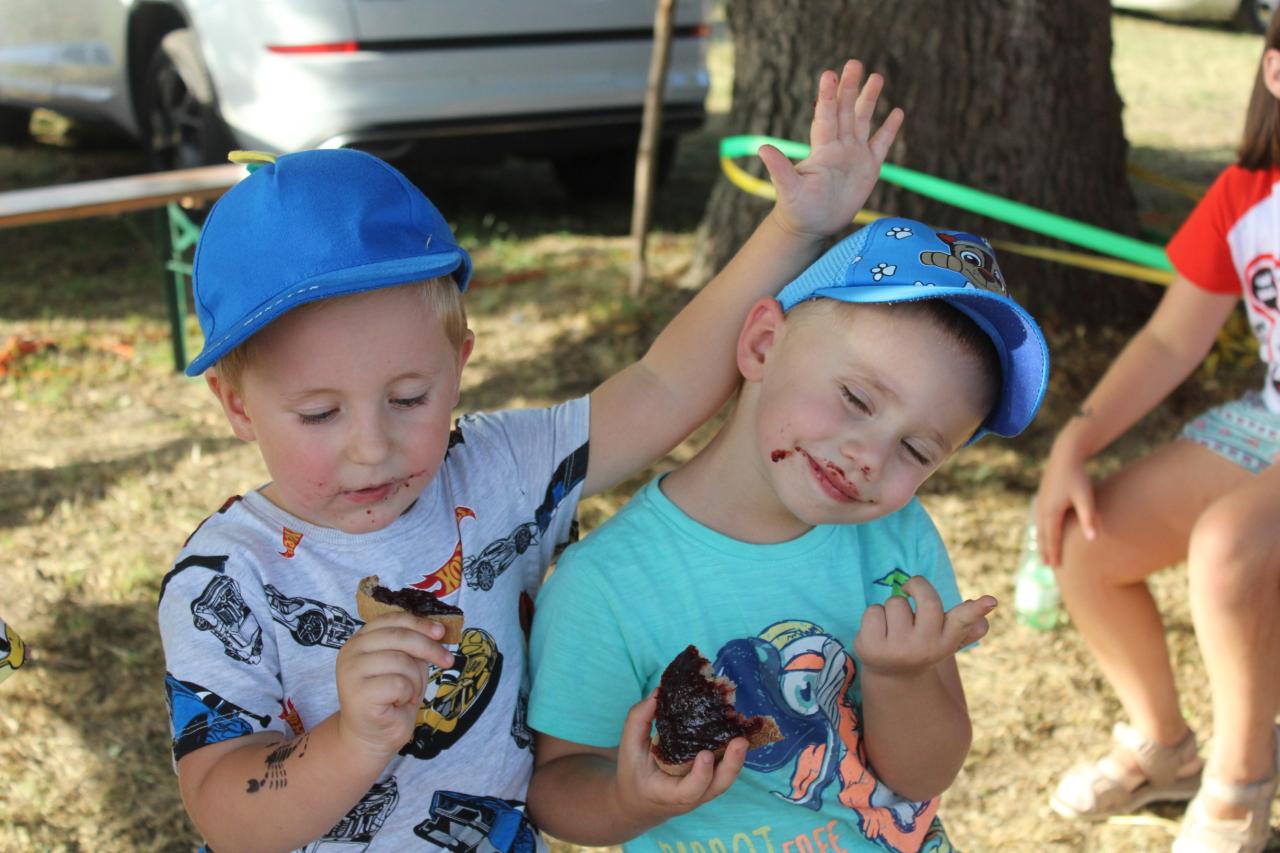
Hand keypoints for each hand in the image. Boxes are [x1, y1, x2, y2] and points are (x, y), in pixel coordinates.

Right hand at [334, 612, 453, 756]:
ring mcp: (351, 671)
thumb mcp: (406, 664)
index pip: (392, 619)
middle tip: (447, 660)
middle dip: (429, 647)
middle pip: (399, 636)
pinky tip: (398, 703)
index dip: (419, 623)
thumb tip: (438, 630)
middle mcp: (351, 650)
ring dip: (415, 680)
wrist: (373, 736)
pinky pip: (398, 684)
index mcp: (361, 638)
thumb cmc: (391, 699)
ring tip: (409, 693)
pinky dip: (407, 694)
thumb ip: (414, 646)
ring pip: (401, 661)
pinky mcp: (357, 693)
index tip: (441, 632)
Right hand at [613, 693, 746, 828]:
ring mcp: (703, 789)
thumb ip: (639, 720)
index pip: (689, 791)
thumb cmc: (634, 773)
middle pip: (717, 787)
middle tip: (740, 741)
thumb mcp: (629, 748)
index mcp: (667, 792)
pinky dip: (733, 753)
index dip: (700, 776)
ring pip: (725, 779)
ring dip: (738, 758)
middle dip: (732, 765)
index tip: (705, 755)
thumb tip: (658, 693)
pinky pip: (725, 769)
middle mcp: (690, 796)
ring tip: (744, 733)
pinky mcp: (709, 779)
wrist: (641, 799)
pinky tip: (739, 730)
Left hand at [761, 58, 903, 239]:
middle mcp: (838, 146)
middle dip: (849, 87)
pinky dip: (889, 130)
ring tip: (877, 76)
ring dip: (869, 100)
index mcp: (822, 148)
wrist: (812, 225)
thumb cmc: (797, 209)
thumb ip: (780, 169)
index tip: (829, 74)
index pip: (825, 116)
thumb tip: (762, 149)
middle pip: (845, 111)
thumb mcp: (788, 189)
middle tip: (854, 62)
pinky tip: (897, 112)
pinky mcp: (869, 168)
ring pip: (864, 121)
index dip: (827, 96)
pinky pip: (881, 145)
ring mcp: (854, 155)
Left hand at [854, 576, 993, 678]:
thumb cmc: (921, 645)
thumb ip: (966, 627)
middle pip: (927, 599)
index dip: (977, 609)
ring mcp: (897, 649)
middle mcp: (925, 647)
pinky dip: (874, 615)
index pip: (962, 622)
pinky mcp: (871, 648)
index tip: (991, 600)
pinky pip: (873, 611)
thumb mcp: (945, 638)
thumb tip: (983, 623)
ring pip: (896, 602)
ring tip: (894, 625)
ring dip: (892, 607)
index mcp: (946, 641)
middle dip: (916, 585)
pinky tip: (878, 632)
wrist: (891, 673)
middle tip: (910, 587)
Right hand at [1035, 438, 1098, 566]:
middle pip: (1042, 535)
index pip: (1053, 537)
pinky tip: (1043, 530)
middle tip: (1047, 566)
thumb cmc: (1078, 476)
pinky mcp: (1042, 496)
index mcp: (1052, 511)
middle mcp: (1043, 508)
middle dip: (1045, 550)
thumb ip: (1088, 518)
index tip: (1057, 567)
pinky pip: (1038, 518)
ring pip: (1039, 527)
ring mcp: (1041, 502)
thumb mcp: (1086, 497)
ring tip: (1043, 552)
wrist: (1065, 454)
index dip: (1055, 552)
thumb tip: (1092, 539)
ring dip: (1041, 541)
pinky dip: (1040, 529)